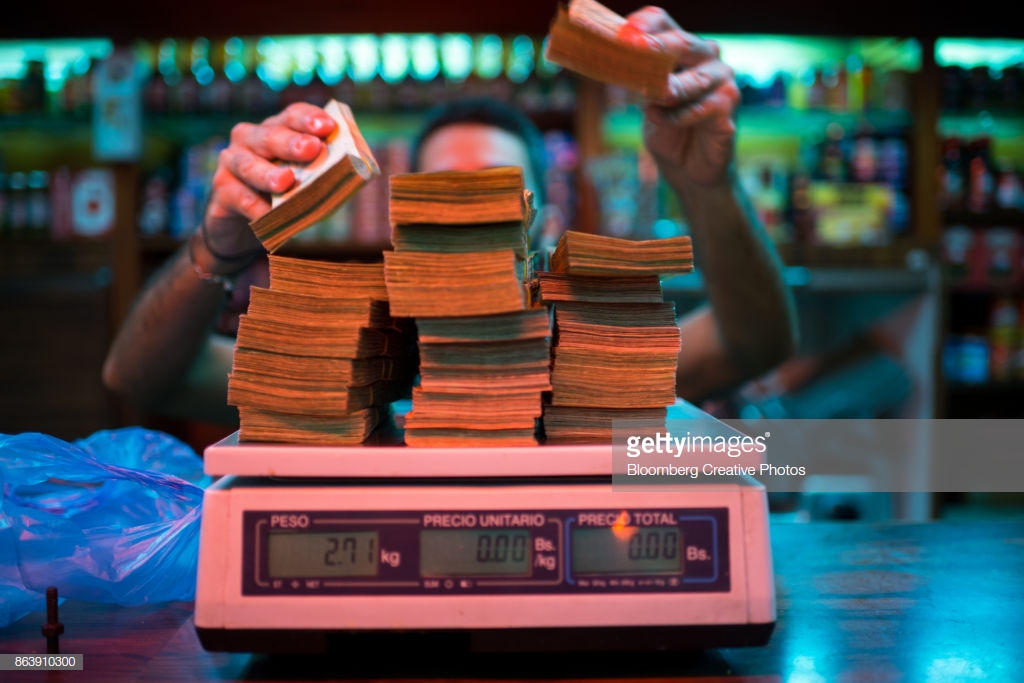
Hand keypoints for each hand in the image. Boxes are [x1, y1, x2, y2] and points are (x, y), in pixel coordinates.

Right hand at [201, 103, 336, 268]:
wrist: (241, 224)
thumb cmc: (281, 196)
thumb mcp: (303, 181)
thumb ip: (322, 174)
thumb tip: (351, 176)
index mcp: (275, 130)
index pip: (292, 116)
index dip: (309, 118)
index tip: (328, 126)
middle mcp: (250, 140)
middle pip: (270, 136)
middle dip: (291, 142)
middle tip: (311, 148)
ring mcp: (231, 163)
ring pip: (248, 165)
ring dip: (268, 173)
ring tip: (286, 181)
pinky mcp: (222, 191)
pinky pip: (239, 197)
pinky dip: (255, 207)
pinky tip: (267, 215)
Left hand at [618, 7, 739, 187]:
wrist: (686, 169)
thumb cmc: (667, 129)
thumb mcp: (647, 102)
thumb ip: (640, 82)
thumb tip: (619, 66)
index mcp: (684, 49)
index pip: (663, 22)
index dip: (644, 25)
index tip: (624, 35)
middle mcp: (707, 58)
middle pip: (682, 43)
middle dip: (657, 47)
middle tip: (635, 49)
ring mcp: (722, 82)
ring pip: (693, 80)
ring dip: (669, 89)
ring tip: (653, 98)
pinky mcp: (728, 109)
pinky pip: (700, 110)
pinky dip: (677, 117)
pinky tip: (661, 120)